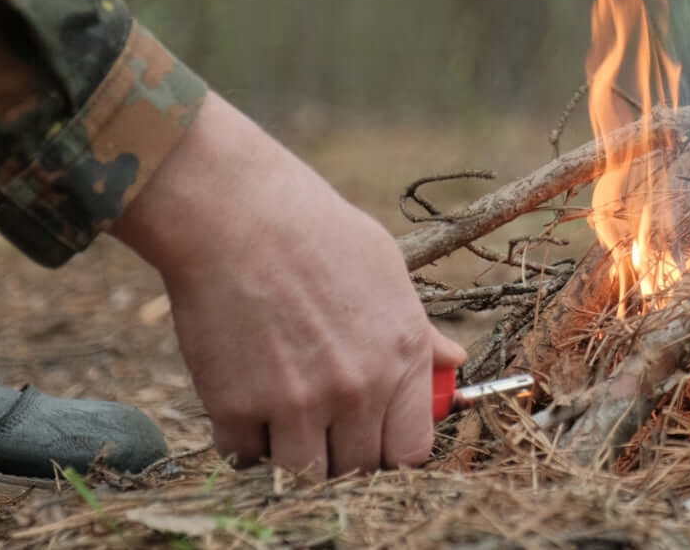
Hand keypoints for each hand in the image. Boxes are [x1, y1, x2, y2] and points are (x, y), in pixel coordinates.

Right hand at [112, 93, 465, 477]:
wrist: (235, 214)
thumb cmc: (315, 232)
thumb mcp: (387, 272)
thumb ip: (420, 332)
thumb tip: (455, 360)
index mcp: (401, 358)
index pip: (412, 452)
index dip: (390, 453)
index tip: (371, 440)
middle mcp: (357, 390)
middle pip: (358, 469)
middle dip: (342, 457)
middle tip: (320, 428)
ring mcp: (298, 403)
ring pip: (304, 475)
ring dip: (292, 455)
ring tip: (281, 421)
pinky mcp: (238, 407)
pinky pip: (244, 456)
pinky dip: (243, 442)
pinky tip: (242, 408)